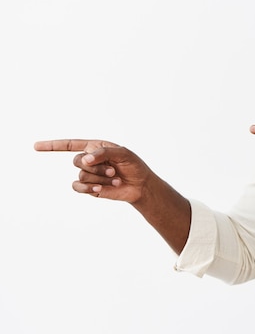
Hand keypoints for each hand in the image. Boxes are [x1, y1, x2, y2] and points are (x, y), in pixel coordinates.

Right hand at [34, 139, 151, 203]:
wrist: (140, 186)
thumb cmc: (134, 166)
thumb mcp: (123, 154)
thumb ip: (104, 152)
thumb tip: (85, 158)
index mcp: (95, 147)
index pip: (70, 144)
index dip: (52, 145)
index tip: (35, 146)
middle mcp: (89, 160)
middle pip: (77, 161)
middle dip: (96, 167)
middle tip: (114, 170)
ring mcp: (89, 174)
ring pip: (82, 175)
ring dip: (100, 178)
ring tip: (116, 179)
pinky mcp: (90, 188)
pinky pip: (78, 187)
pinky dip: (88, 188)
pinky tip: (100, 189)